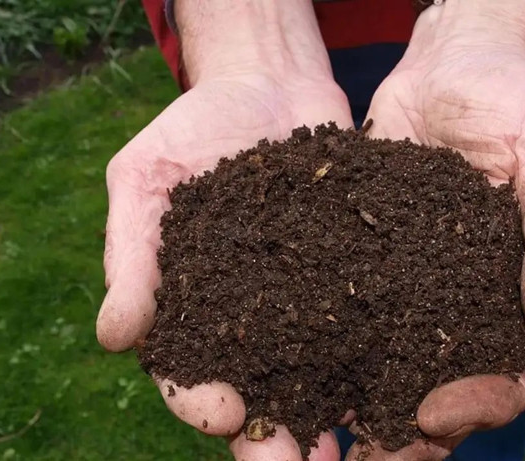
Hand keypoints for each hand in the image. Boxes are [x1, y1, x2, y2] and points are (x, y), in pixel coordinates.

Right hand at [96, 1, 350, 459]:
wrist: (267, 82)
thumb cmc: (192, 128)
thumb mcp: (146, 178)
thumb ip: (132, 254)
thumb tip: (113, 338)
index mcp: (192, 311)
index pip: (188, 373)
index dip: (200, 400)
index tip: (222, 412)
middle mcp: (251, 320)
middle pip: (260, 393)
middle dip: (274, 435)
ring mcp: (308, 303)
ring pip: (321, 375)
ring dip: (335, 416)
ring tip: (358, 448)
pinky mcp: (357, 278)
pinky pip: (372, 323)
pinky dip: (388, 357)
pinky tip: (410, 383)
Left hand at [354, 1, 524, 458]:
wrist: (447, 64)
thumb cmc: (516, 102)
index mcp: (523, 294)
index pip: (514, 373)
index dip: (482, 404)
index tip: (437, 416)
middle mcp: (466, 304)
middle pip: (446, 389)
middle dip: (411, 431)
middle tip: (364, 456)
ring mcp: (414, 290)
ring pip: (391, 367)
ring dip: (360, 408)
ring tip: (319, 438)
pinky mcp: (365, 266)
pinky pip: (346, 318)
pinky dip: (323, 352)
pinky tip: (288, 374)